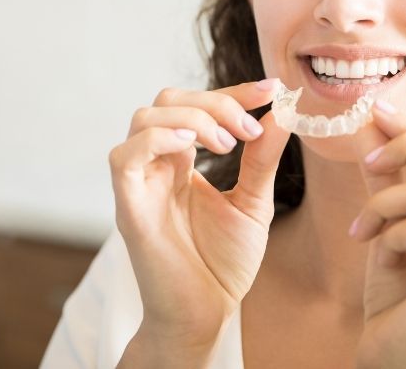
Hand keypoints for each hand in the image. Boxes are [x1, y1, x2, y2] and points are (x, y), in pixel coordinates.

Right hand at [109, 79, 291, 347]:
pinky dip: (158, 139)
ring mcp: (140, 183)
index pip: (198, 105)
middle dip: (215, 101)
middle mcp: (156, 165)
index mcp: (182, 160)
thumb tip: (281, 113)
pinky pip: (124, 156)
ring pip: (144, 117)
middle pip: (168, 100)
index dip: (233, 91)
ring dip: (192, 118)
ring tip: (228, 144)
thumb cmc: (223, 263)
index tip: (271, 90)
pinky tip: (193, 148)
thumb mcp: (253, 202)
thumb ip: (262, 159)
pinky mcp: (128, 206)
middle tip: (249, 128)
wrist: (207, 314)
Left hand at [350, 102, 405, 368]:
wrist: (397, 360)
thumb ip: (392, 176)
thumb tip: (374, 121)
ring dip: (382, 204)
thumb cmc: (400, 296)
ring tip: (364, 230)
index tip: (377, 111)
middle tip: (368, 163)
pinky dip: (387, 233)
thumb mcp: (396, 223)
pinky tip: (379, 255)